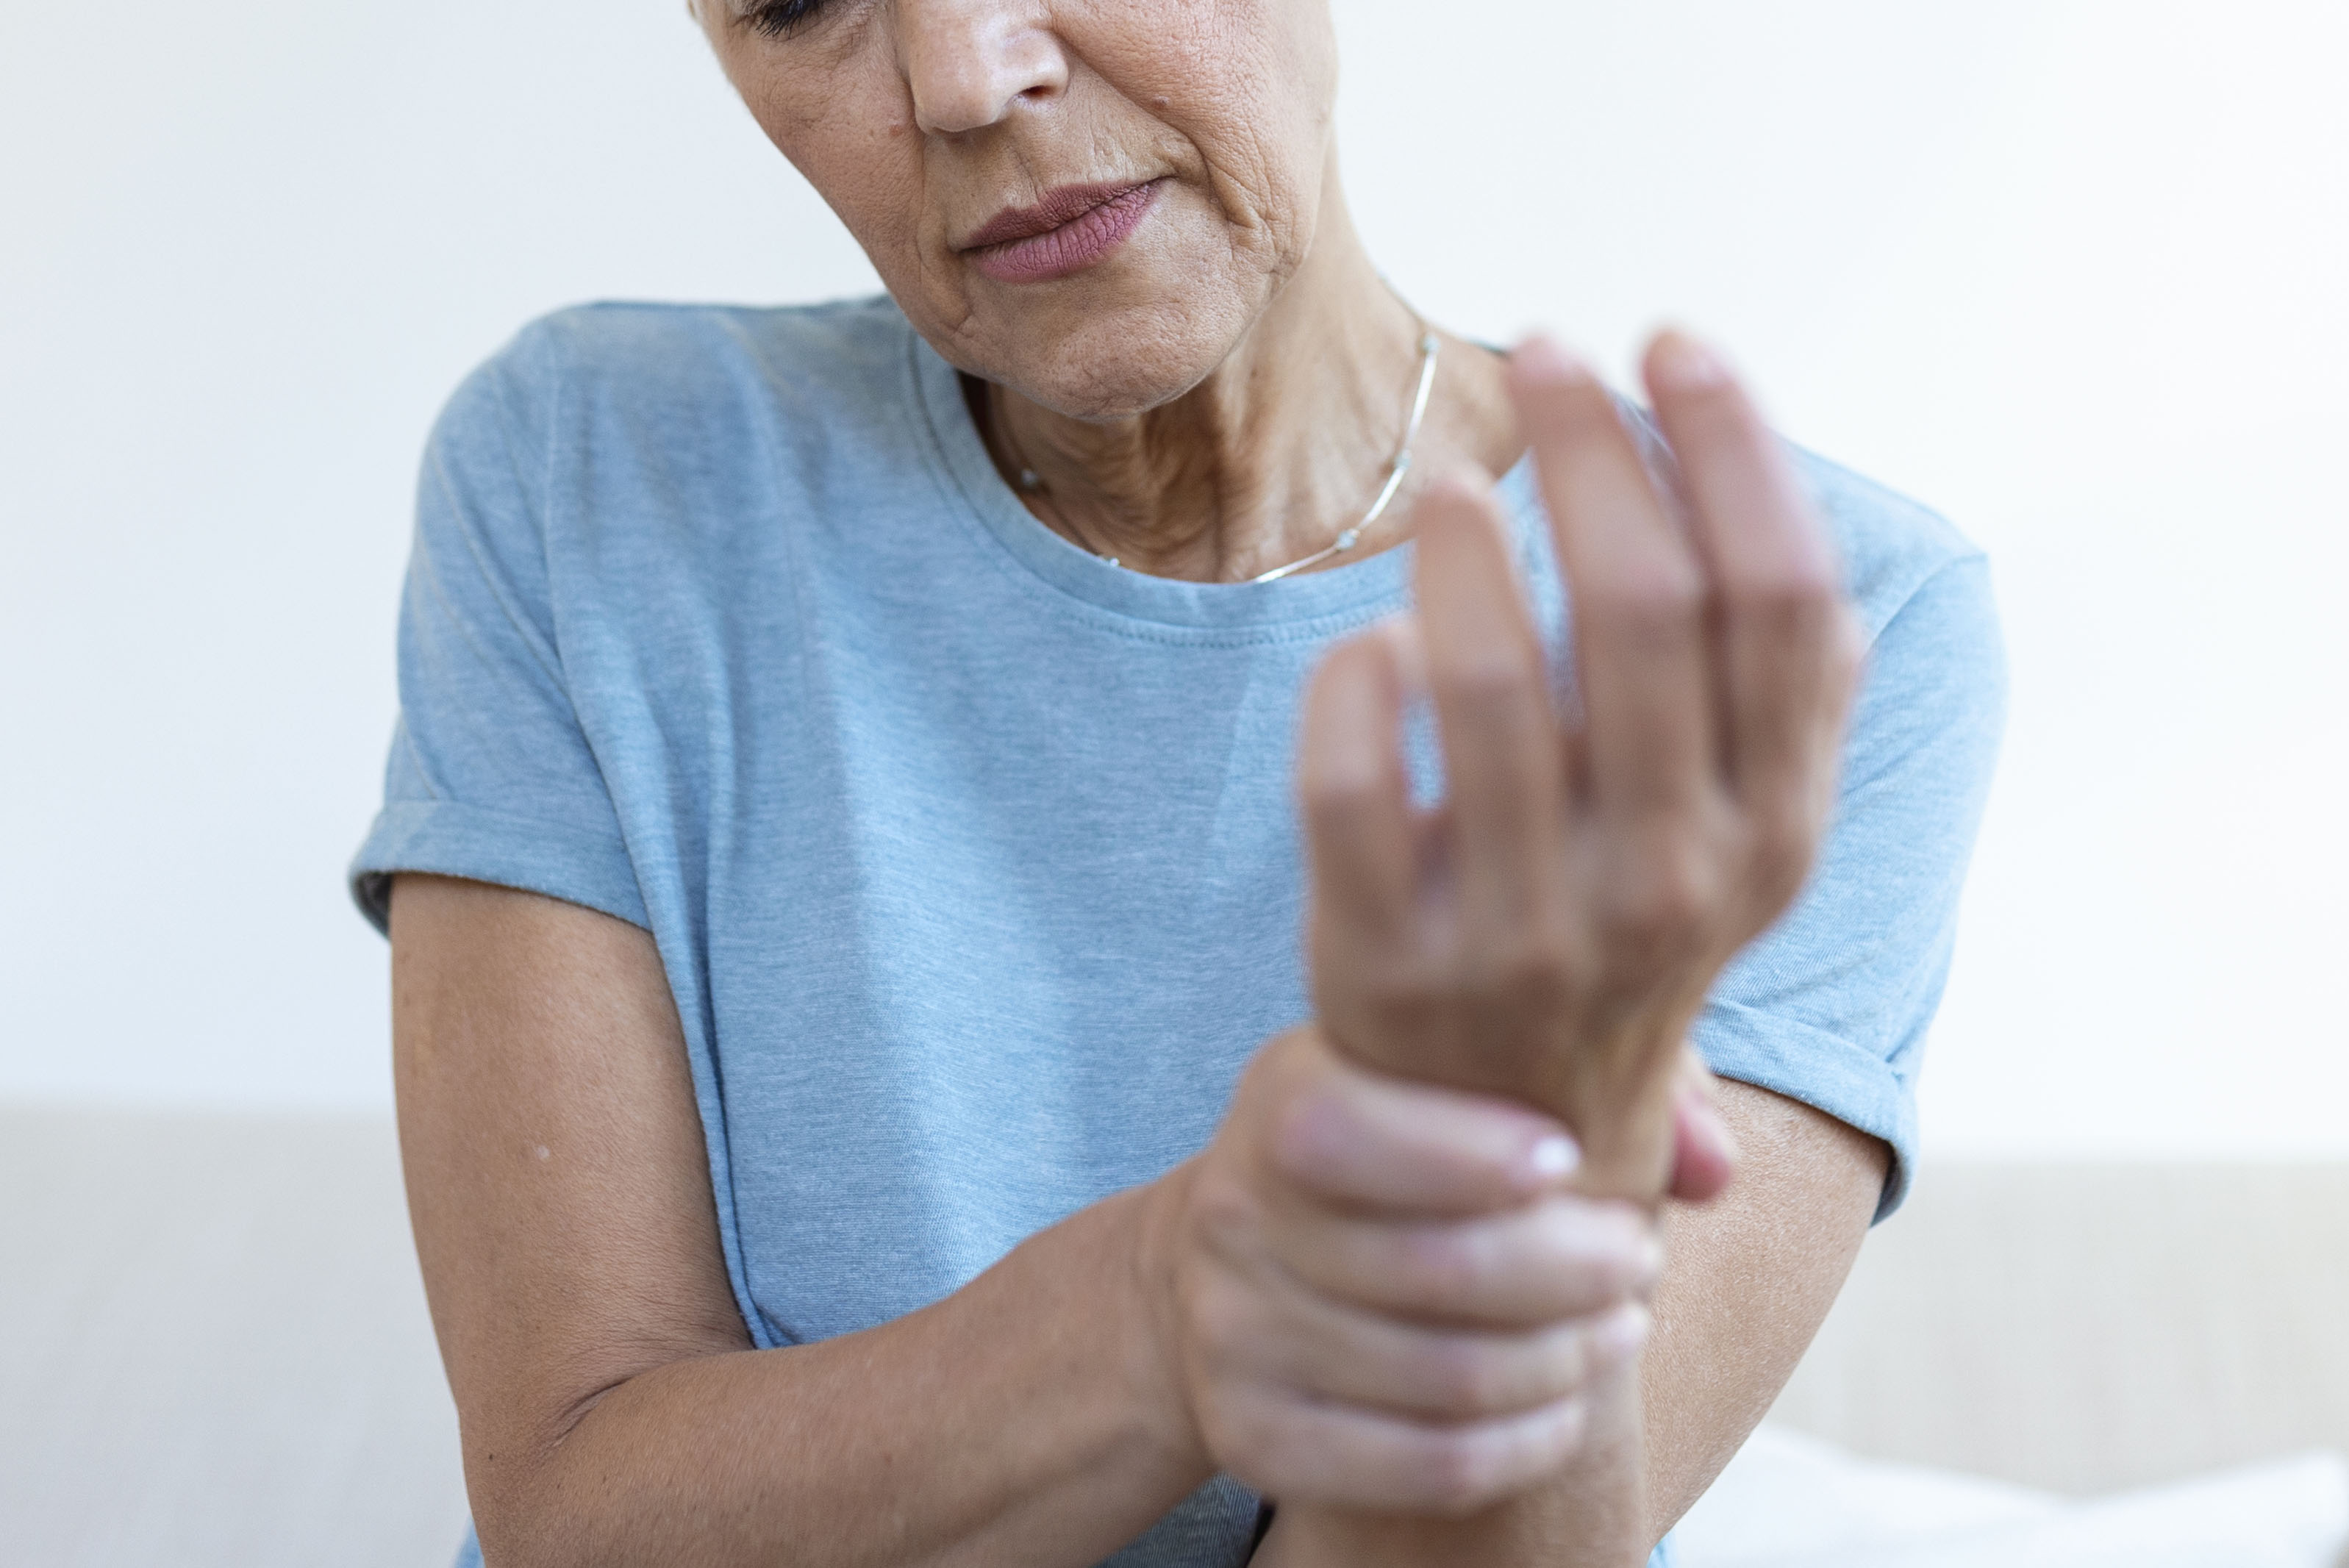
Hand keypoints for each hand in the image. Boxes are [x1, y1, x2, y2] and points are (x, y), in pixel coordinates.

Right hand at [1155, 1026, 1659, 1515]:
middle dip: (1571, 1268)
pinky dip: (1526, 1443)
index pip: (1347, 1131)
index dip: (1468, 1154)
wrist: (1242, 1261)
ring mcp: (1235, 1337)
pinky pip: (1428, 1464)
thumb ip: (1607, 1079)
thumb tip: (1712, 1167)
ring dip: (1566, 1359)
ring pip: (1447, 1377)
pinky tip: (1569, 1405)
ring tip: (1619, 1324)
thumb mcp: (1462, 1077)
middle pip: (1431, 1268)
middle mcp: (1233, 1217)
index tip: (1569, 1159)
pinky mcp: (1255, 1437)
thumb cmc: (1401, 1147)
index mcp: (1277, 1102)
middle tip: (1636, 1257)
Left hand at [1297, 331, 1859, 1199]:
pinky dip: (1355, 677)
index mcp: (1774, 834)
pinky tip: (1374, 639)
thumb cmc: (1621, 940)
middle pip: (1645, 605)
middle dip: (1594, 443)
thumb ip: (1784, 721)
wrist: (1501, 1143)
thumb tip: (1812, 562)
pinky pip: (1350, 779)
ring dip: (1469, 547)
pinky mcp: (1385, 957)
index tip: (1670, 345)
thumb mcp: (1738, 850)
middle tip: (1546, 355)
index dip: (1732, 446)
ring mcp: (1524, 928)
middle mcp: (1669, 881)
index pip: (1781, 600)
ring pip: (1489, 681)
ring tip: (1460, 482)